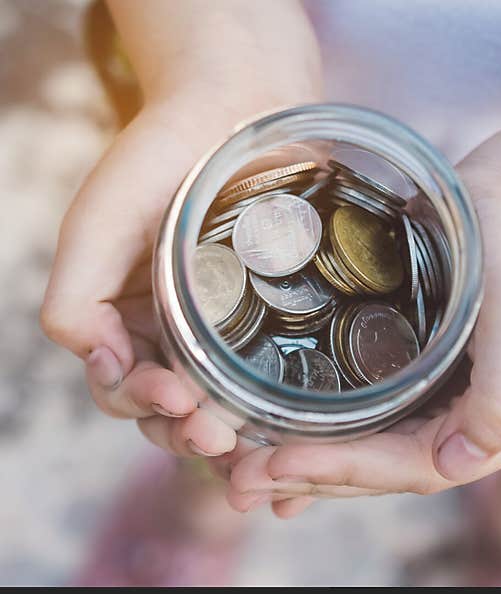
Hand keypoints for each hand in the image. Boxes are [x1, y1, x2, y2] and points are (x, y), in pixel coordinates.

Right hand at [41, 86, 309, 458]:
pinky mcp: (276, 320)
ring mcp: (228, 331)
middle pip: (175, 412)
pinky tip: (291, 425)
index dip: (144, 405)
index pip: (125, 389)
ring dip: (230, 433)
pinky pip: (272, 375)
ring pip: (224, 405)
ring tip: (245, 441)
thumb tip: (101, 366)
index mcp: (128, 321)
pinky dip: (276, 410)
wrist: (232, 111)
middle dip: (188, 432)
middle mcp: (176, 335)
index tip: (175, 398)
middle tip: (215, 436)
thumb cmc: (156, 164)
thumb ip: (76, 301)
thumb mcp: (97, 227)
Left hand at [225, 125, 500, 517]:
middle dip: (315, 478)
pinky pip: (372, 422)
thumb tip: (457, 465)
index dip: (348, 472)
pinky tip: (280, 449)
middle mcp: (484, 429)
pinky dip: (325, 439)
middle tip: (238, 481)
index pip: (423, 467)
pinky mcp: (429, 379)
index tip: (278, 464)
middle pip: (392, 469)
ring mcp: (455, 405)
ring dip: (310, 467)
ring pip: (376, 452)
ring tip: (241, 475)